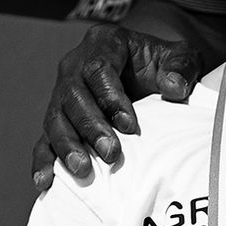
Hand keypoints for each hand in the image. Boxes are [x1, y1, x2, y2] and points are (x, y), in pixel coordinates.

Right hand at [32, 26, 201, 191]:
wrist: (149, 73)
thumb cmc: (164, 64)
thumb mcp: (181, 58)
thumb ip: (182, 67)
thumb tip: (174, 88)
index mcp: (103, 43)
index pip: (99, 69)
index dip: (111, 98)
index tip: (130, 126)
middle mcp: (75, 66)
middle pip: (73, 95)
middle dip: (90, 126)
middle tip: (111, 153)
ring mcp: (63, 93)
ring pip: (55, 118)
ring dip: (67, 145)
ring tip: (81, 169)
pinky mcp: (59, 119)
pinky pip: (45, 138)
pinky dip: (43, 160)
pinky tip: (45, 181)